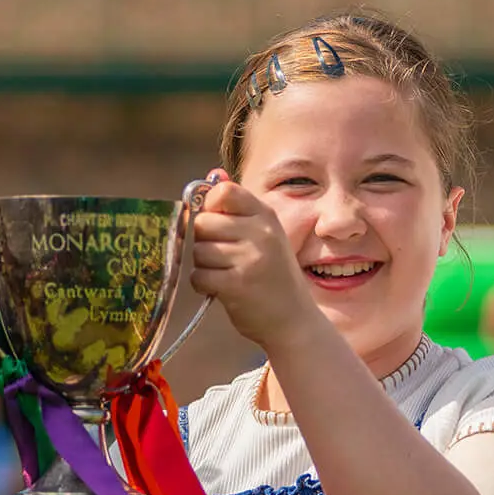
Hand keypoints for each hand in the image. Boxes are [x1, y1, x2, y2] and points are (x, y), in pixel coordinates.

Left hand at [186, 175, 318, 350]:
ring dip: (204, 266)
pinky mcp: (237, 285)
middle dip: (204, 241)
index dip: (210, 206)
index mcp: (266, 216)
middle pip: (203, 222)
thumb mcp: (265, 235)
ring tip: (225, 274)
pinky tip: (220, 289)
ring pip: (199, 251)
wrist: (294, 320)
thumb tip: (213, 174)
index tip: (217, 224)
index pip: (223, 192)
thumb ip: (238, 207)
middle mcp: (260, 233)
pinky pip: (199, 275)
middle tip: (222, 256)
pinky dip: (204, 285)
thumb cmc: (274, 276)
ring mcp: (250, 258)